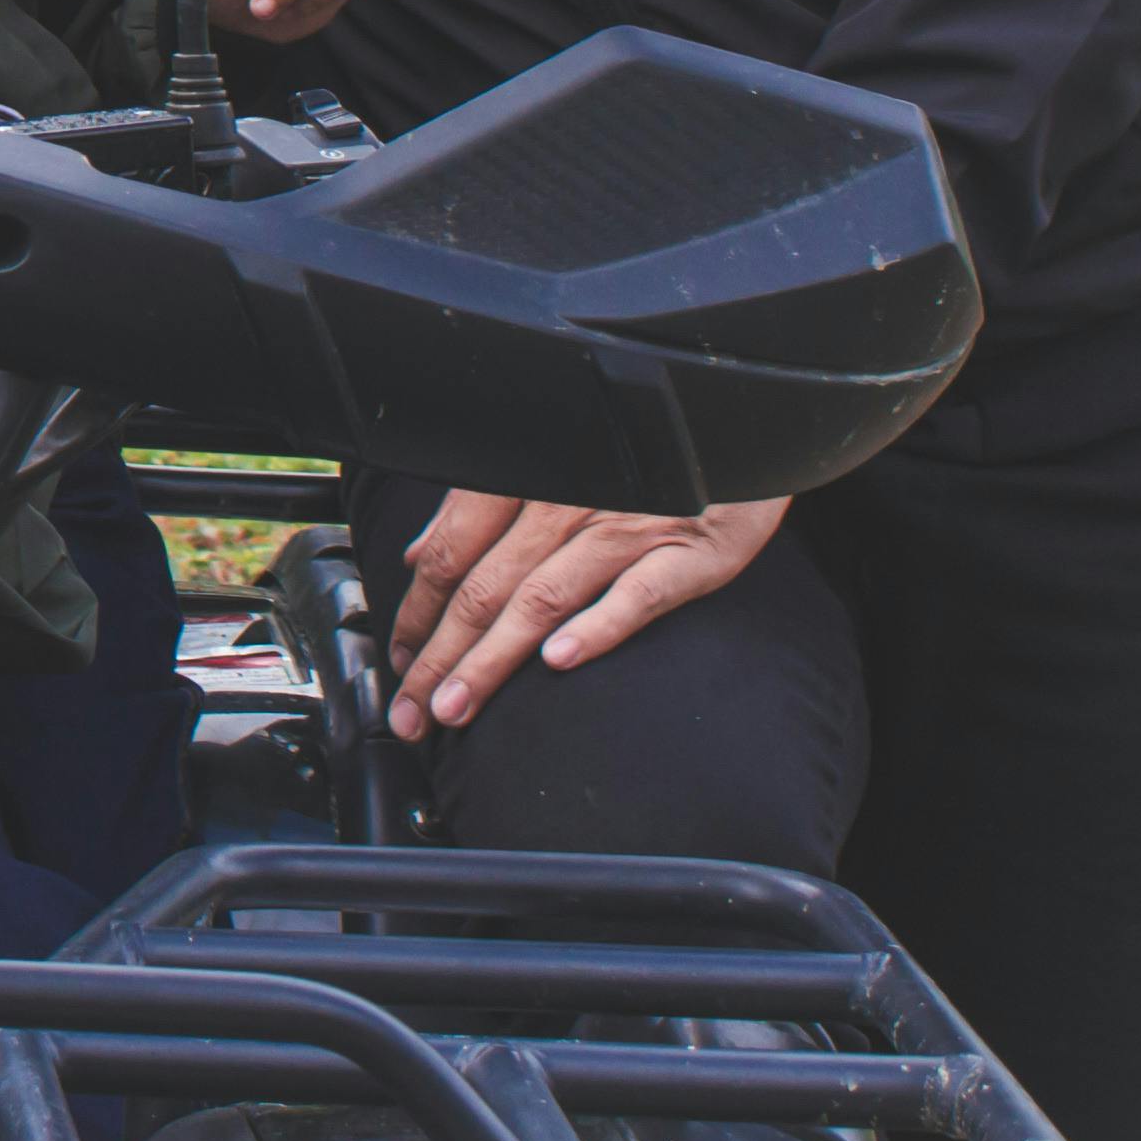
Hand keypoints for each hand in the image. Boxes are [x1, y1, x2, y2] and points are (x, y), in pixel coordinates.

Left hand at [382, 489, 788, 738]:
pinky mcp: (690, 551)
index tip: (399, 661)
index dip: (419, 610)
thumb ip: (480, 508)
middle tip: (410, 713)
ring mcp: (629, 524)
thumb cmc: (638, 454)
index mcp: (526, 473)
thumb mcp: (554, 466)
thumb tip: (420, 553)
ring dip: (493, 657)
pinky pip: (638, 591)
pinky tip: (559, 660)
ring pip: (544, 595)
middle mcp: (568, 496)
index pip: (455, 549)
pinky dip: (598, 625)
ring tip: (455, 706)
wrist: (740, 427)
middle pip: (488, 584)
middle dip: (442, 654)